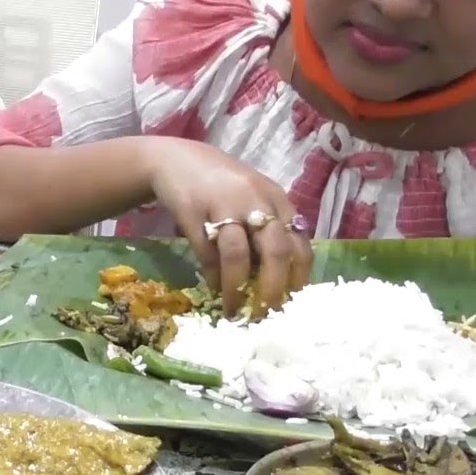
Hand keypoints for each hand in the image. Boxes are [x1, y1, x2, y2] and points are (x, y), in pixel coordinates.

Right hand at [143, 137, 311, 313]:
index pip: (299, 241)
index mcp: (275, 198)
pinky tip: (215, 289)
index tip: (292, 302)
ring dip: (237, 288)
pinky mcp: (193, 213)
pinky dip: (213, 277)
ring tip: (234, 310)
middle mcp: (254, 200)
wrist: (175, 160)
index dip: (298, 276)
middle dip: (272, 288)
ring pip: (238, 255)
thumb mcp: (254, 197)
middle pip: (274, 250)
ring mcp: (222, 205)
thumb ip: (269, 228)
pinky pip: (207, 253)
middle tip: (266, 314)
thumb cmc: (222, 184)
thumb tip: (279, 279)